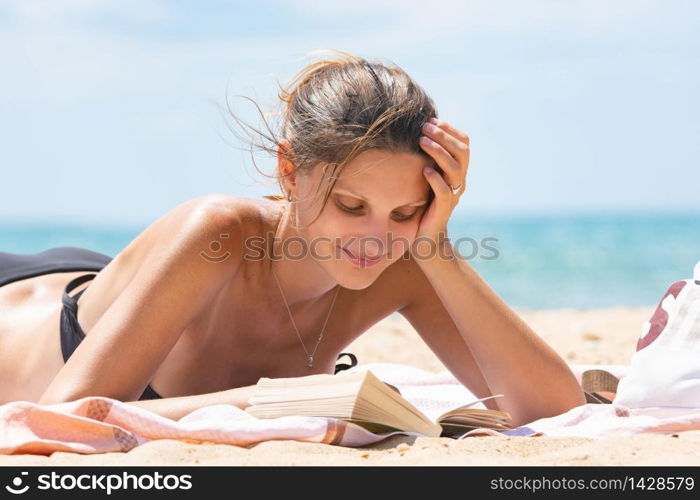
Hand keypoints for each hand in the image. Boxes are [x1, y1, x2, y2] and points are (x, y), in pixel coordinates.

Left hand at [416, 117, 469, 246]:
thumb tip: (416, 133)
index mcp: (458, 171)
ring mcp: (454, 195)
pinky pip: (445, 192)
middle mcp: (460, 181)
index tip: (432, 119)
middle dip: (444, 136)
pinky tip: (425, 170)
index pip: (464, 144)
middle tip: (425, 127)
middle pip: (462, 152)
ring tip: (422, 142)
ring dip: (439, 152)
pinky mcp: (444, 210)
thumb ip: (427, 159)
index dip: (451, 130)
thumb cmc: (423, 205)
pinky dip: (436, 179)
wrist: (427, 238)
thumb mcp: (427, 178)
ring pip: (455, 169)